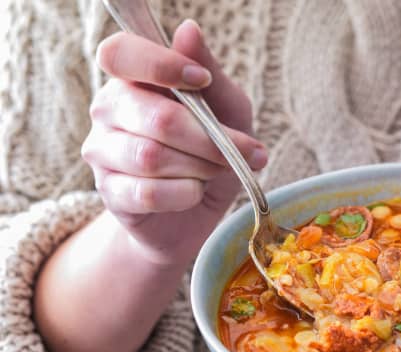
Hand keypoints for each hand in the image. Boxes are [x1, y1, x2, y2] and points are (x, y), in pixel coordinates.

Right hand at [82, 20, 266, 266]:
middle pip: (157, 118)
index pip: (121, 54)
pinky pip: (149, 192)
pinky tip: (194, 192)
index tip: (202, 81)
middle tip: (239, 153)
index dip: (162, 65)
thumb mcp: (226, 110)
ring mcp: (103, 151)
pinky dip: (185, 194)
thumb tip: (188, 30)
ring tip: (215, 172)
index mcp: (131, 79)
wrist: (196, 215)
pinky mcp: (111, 193)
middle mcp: (108, 109)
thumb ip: (210, 72)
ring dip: (200, 168)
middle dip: (209, 140)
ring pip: (152, 157)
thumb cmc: (210, 153)